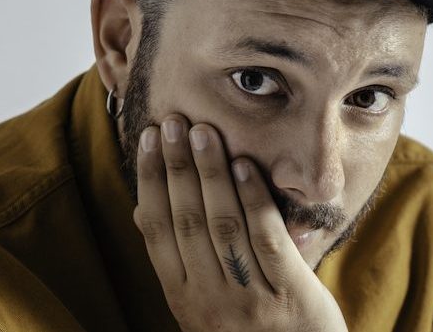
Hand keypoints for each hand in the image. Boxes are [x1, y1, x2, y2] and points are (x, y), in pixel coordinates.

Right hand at [132, 113, 348, 331]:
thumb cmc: (245, 326)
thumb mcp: (201, 302)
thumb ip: (178, 260)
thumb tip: (143, 210)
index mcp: (182, 297)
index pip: (158, 229)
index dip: (150, 180)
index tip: (147, 139)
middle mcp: (209, 299)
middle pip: (187, 220)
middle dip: (178, 166)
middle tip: (172, 122)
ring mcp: (250, 299)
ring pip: (224, 225)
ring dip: (211, 174)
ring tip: (204, 132)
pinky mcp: (289, 296)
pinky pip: (267, 239)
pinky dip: (254, 199)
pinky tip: (245, 165)